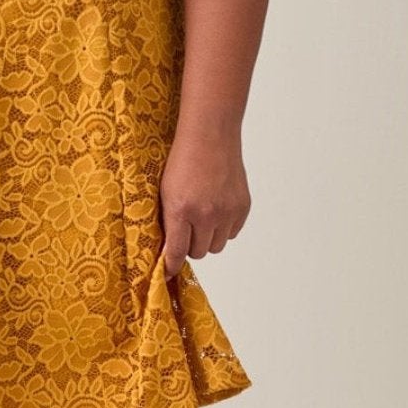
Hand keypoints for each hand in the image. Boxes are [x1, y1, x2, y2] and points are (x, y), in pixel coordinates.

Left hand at [158, 132, 250, 272]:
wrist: (210, 136)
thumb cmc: (183, 160)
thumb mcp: (165, 191)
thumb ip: (168, 222)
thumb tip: (168, 251)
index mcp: (181, 209)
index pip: (177, 252)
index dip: (171, 265)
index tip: (168, 272)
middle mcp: (206, 214)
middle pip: (198, 252)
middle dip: (190, 245)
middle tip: (186, 228)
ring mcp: (227, 211)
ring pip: (216, 246)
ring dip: (208, 238)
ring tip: (202, 217)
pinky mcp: (242, 207)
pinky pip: (232, 233)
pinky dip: (224, 227)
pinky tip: (216, 208)